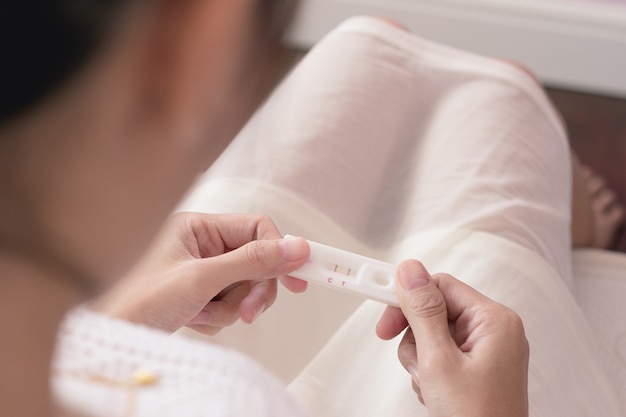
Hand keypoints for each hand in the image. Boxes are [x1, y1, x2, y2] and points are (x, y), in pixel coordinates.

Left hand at [91, 212, 308, 334]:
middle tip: (246, 312)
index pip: (256, 229)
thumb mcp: (202, 279)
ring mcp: (200, 269)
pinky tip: (192, 320)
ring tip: (201, 315)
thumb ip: (252, 261)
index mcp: (199, 227)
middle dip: (251, 291)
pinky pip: (228, 303)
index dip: (280, 251)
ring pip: (243, 287)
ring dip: (229, 308)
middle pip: (254, 261)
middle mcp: (201, 244)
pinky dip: (217, 317)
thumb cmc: (138, 302)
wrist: (109, 339)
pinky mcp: (199, 293)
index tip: (297, 279)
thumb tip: (296, 247)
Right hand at [376, 261, 528, 416]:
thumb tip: (410, 271)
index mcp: (494, 321)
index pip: (441, 286)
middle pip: (435, 310)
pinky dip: (428, 370)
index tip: (383, 311)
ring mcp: (485, 351)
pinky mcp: (475, 367)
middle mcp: (493, 331)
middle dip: (416, 337)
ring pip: (432, 334)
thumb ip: (423, 313)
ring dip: (420, 358)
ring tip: (428, 383)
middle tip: (413, 360)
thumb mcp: (439, 362)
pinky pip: (440, 353)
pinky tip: (434, 391)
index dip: (408, 298)